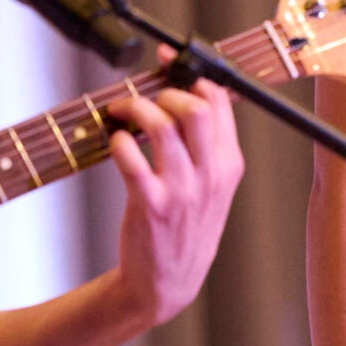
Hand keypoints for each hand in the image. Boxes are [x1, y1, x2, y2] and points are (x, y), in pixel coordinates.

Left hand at [102, 66, 242, 328]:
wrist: (168, 282)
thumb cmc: (187, 229)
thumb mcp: (214, 188)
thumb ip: (208, 146)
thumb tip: (188, 95)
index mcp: (230, 165)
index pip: (219, 102)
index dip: (192, 74)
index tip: (170, 63)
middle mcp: (211, 175)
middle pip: (195, 107)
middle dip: (164, 91)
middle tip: (146, 98)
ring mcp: (182, 191)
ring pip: (161, 125)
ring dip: (134, 109)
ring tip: (121, 114)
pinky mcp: (150, 204)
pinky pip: (130, 156)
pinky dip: (118, 141)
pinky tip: (115, 143)